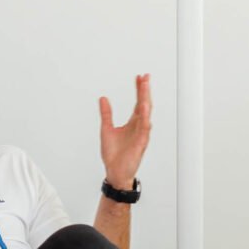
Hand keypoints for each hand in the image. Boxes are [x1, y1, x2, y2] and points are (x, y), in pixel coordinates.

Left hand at [99, 74, 151, 190]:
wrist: (114, 171)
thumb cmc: (113, 154)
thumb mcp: (106, 129)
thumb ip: (106, 114)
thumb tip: (103, 98)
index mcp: (132, 123)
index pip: (137, 102)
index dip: (138, 90)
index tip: (139, 77)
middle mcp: (139, 126)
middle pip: (144, 104)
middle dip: (145, 90)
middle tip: (145, 76)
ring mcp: (141, 133)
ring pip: (146, 113)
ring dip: (146, 99)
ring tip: (145, 86)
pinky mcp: (141, 142)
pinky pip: (145, 127)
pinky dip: (145, 116)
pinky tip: (144, 106)